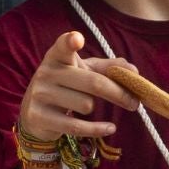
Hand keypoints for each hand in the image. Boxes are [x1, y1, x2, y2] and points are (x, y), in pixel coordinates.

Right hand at [15, 31, 140, 141]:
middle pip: (93, 83)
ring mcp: (40, 95)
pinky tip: (110, 128)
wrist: (34, 112)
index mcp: (57, 56)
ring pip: (86, 105)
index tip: (78, 39)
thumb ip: (108, 68)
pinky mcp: (39, 117)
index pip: (63, 46)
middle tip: (134, 102)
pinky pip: (76, 126)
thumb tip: (133, 71)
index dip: (70, 42)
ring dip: (94, 108)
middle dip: (118, 94)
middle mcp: (46, 73)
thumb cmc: (66, 86)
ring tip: (87, 106)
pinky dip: (97, 129)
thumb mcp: (83, 71)